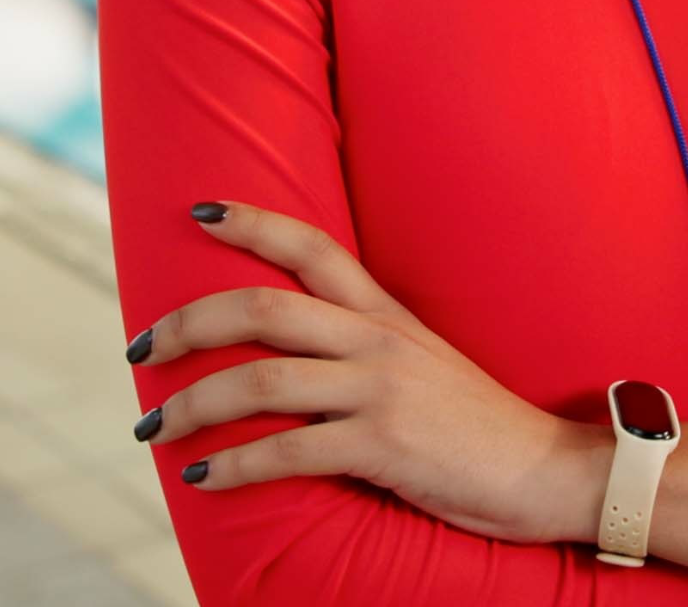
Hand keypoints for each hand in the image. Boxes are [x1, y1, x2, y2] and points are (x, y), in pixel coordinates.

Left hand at [129, 200, 607, 545]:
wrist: (548, 471)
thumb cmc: (477, 426)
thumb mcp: (423, 363)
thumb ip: (365, 349)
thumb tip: (292, 357)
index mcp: (386, 315)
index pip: (312, 245)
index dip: (252, 222)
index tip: (197, 211)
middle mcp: (378, 342)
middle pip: (261, 309)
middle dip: (186, 325)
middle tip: (139, 351)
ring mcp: (380, 392)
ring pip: (260, 383)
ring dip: (191, 406)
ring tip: (153, 429)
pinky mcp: (384, 448)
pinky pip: (288, 453)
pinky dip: (233, 466)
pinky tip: (202, 477)